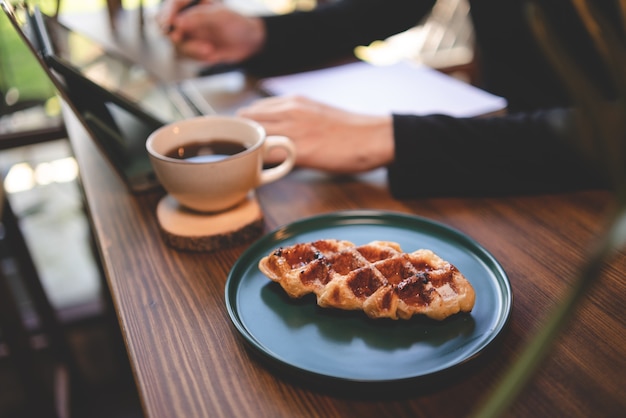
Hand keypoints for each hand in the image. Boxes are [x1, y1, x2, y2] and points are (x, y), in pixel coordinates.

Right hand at [157, 1, 264, 64]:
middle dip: (174, 34)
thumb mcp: (221, 17)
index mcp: (194, 2)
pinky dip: (198, 56)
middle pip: (166, 25)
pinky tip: (213, 54)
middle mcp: (187, 16)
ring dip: (191, 49)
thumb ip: (198, 17)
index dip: (167, 13)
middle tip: (180, 38)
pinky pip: (187, 55)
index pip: (173, 4)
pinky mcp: (193, 47)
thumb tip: (177, 22)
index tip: (167, 24)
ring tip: (210, 50)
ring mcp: (189, 33)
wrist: (249, 42)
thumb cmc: (238, 23)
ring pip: (176, 43)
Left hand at [237, 96, 394, 172]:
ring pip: (254, 136)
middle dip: (239, 138)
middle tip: (240, 156)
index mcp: (292, 101)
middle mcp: (290, 110)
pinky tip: (261, 173)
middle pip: (246, 120)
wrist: (374, 136)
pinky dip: (260, 164)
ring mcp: (295, 128)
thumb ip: (292, 119)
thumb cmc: (349, 130)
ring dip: (247, 151)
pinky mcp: (302, 150)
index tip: (240, 141)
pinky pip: (269, 155)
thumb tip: (273, 133)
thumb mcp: (315, 113)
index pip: (251, 109)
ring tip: (248, 165)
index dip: (241, 127)